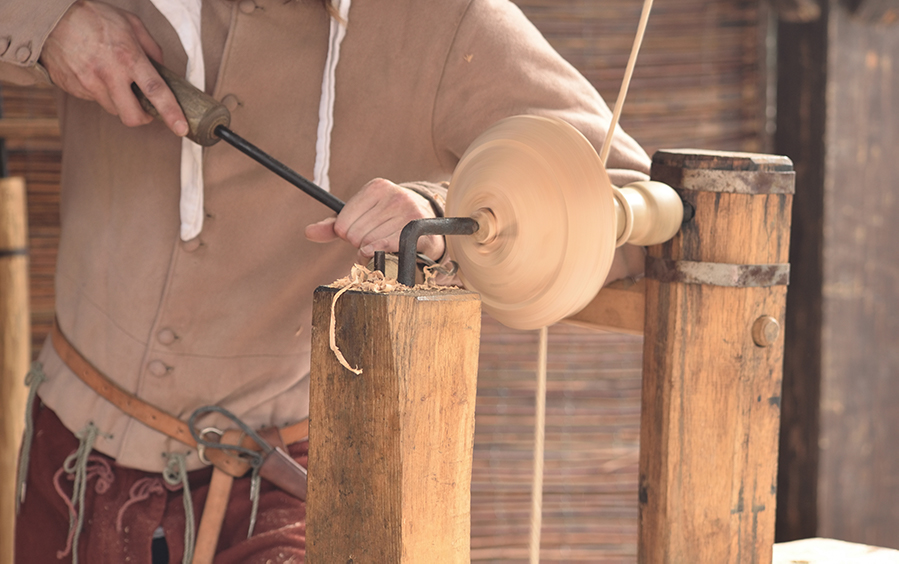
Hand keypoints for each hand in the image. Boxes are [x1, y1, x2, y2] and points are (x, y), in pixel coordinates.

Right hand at [40, 0, 187, 135]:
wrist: (50, 16)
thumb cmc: (94, 17)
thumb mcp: (131, 24)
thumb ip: (152, 49)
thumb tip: (163, 70)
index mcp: (128, 57)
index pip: (155, 91)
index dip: (171, 112)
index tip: (181, 128)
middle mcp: (108, 74)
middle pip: (132, 116)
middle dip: (143, 118)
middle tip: (146, 109)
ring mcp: (88, 84)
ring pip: (113, 109)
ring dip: (120, 101)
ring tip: (115, 79)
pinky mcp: (73, 88)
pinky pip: (95, 100)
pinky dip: (101, 93)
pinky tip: (96, 73)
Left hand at [305, 178, 445, 262]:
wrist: (429, 225)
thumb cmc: (389, 221)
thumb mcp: (361, 217)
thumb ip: (334, 225)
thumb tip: (308, 232)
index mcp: (376, 187)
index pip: (341, 223)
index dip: (348, 235)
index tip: (362, 233)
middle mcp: (393, 195)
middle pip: (355, 236)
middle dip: (361, 244)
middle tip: (374, 242)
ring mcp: (407, 210)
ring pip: (369, 244)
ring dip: (373, 253)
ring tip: (384, 247)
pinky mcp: (418, 227)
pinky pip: (387, 247)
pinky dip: (382, 255)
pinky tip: (386, 253)